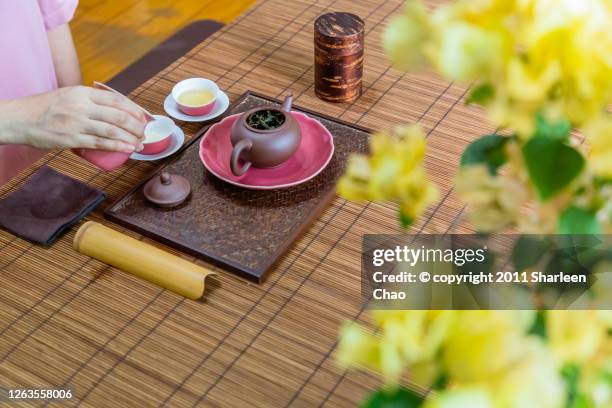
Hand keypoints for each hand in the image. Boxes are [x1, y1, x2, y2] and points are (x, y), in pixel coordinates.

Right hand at [0, 86, 146, 151]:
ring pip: (112, 131)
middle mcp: (81, 106)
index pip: (116, 99)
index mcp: (82, 92)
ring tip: (139, 144)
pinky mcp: (71, 139)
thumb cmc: (46, 108)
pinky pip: (100, 143)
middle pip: (119, 116)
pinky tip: (128, 149)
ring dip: (130, 139)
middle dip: (136, 127)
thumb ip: (89, 99)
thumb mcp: (68, 95)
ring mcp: (77, 123)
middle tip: (144, 134)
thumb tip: (113, 108)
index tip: (143, 118)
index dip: (134, 109)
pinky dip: (117, 146)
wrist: (20, 119)